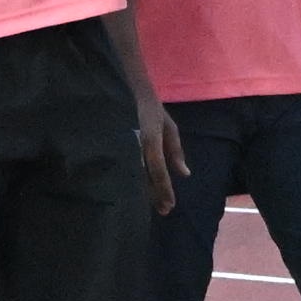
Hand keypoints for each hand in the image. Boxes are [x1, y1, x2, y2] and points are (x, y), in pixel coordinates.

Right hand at [134, 89, 184, 214]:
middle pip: (146, 177)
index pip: (158, 170)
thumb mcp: (169, 127)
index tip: (170, 206)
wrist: (126, 89)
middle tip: (165, 211)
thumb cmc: (151, 110)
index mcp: (150, 140)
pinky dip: (134, 181)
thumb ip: (176, 151)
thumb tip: (185, 174)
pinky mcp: (115, 147)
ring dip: (145, 192)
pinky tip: (138, 192)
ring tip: (155, 206)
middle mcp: (136, 146)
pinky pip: (126, 168)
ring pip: (135, 176)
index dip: (164, 189)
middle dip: (155, 195)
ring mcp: (124, 147)